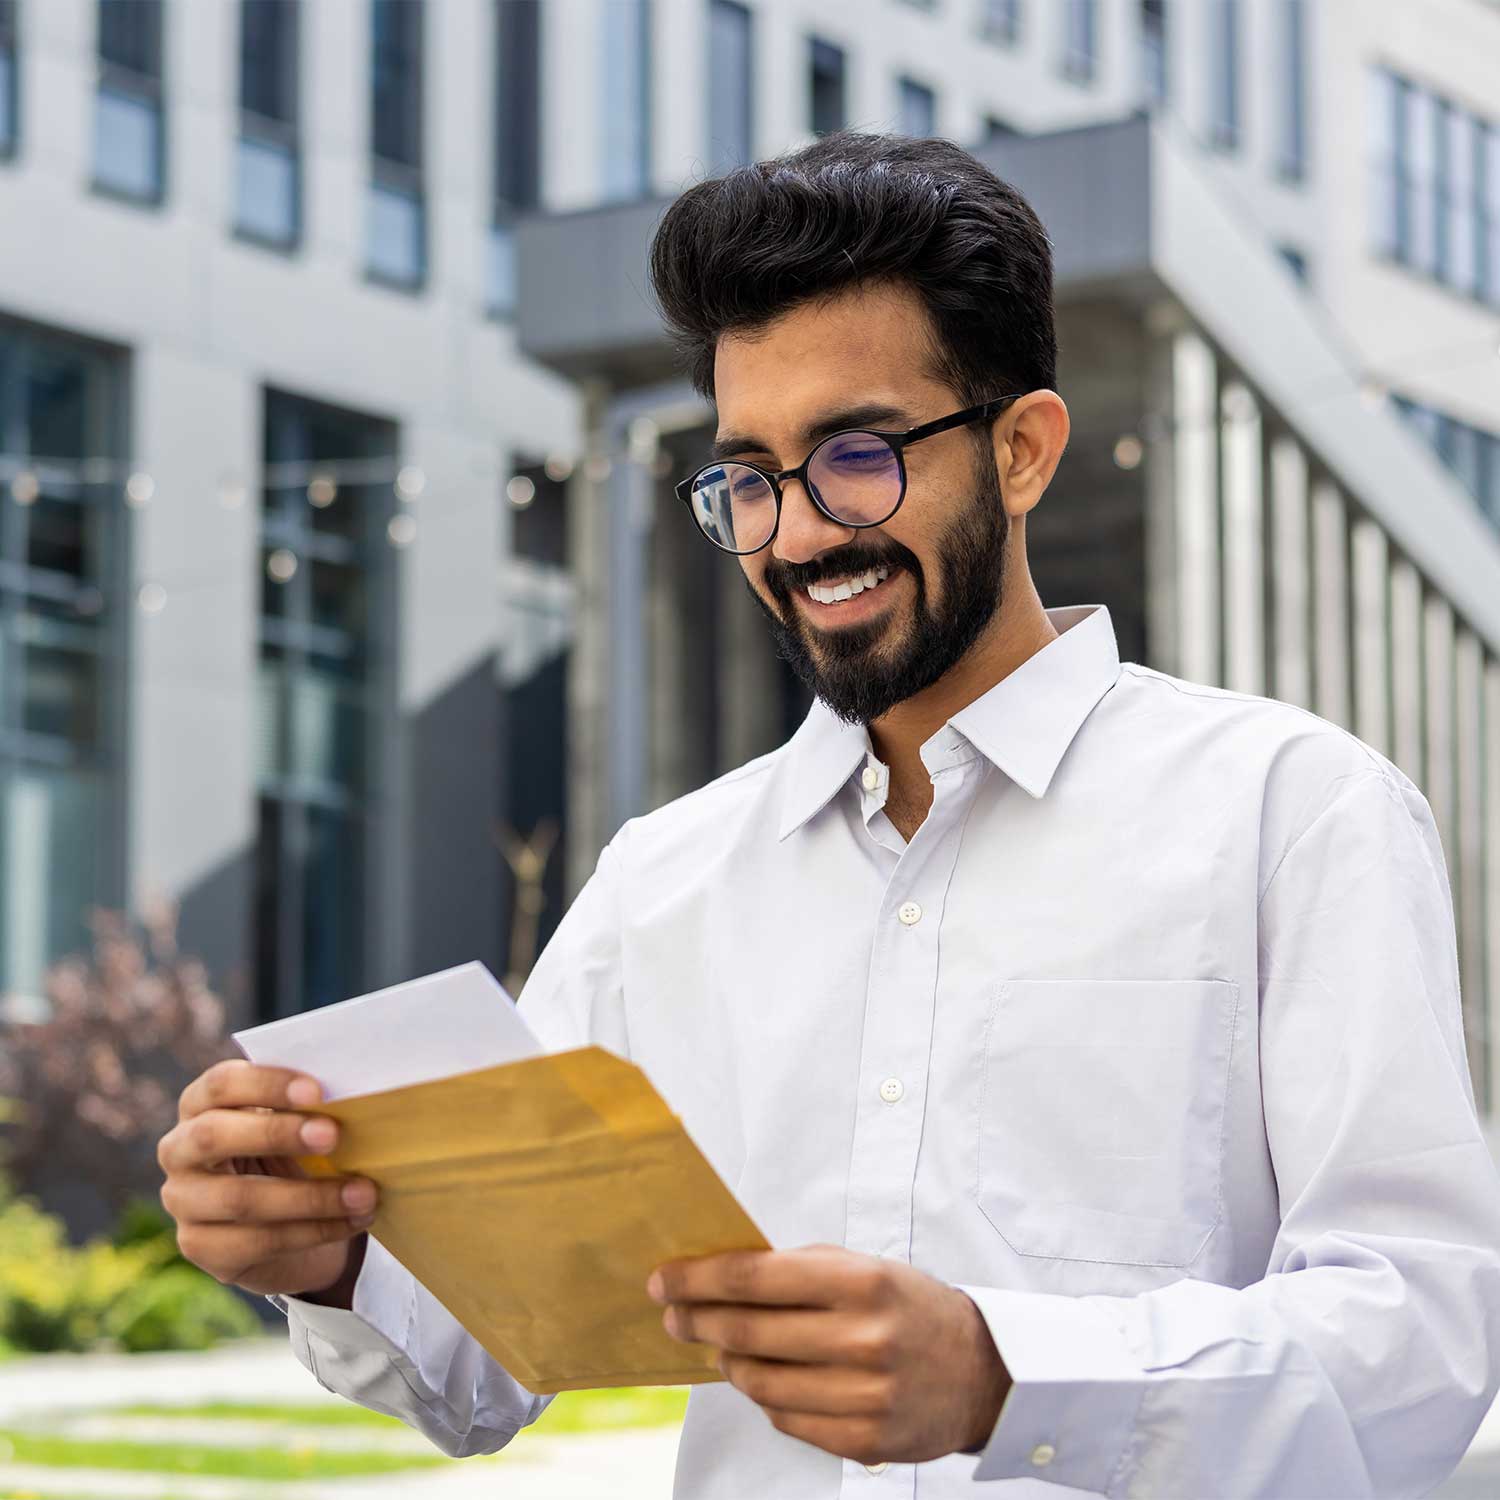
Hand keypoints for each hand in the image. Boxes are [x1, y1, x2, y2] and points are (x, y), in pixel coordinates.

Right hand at [157, 1059, 377, 1299]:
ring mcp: (184, 1202)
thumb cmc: (297, 1150)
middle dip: (276, 1134)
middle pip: (212, 1136)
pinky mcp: (201, 1247)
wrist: (292, 1219)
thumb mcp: (299, 1122)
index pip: (221, 1084)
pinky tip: (352, 1220)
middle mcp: (179, 1150)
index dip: (266, 1084)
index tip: (317, 1091)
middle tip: (333, 1135)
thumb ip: (310, 1108)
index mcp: (201, 1104)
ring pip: (240, 1198)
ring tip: (364, 1192)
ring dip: (310, 1196)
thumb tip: (356, 1097)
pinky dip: (314, 1230)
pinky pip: (258, 1240)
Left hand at [647, 1244, 1009, 1465]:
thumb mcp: (864, 1268)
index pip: (756, 1278)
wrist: (981, 1373)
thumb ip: (800, 1268)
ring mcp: (863, 1396)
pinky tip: (760, 1378)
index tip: (663, 1280)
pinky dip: (762, 1397)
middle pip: (749, 1332)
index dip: (700, 1280)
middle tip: (673, 1314)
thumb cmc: (910, 1308)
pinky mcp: (863, 1440)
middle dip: (697, 1320)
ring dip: (726, 1361)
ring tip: (718, 1346)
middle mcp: (862, 1339)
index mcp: (861, 1283)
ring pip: (760, 1382)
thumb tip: (721, 1273)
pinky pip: (785, 1419)